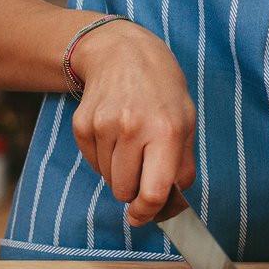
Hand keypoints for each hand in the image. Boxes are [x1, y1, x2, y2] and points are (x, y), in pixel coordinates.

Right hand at [69, 19, 196, 224]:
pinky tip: (114, 133)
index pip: (154, 191)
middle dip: (134, 189)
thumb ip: (183, 165)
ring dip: (119, 172)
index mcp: (166, 131)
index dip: (148, 212)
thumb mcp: (186, 120)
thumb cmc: (160, 88)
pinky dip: (103, 158)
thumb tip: (172, 202)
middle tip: (142, 168)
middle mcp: (133, 128)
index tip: (143, 216)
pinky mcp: (82, 125)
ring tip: (130, 143)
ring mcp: (103, 126)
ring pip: (108, 179)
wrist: (121, 52)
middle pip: (125, 190)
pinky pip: (92, 163)